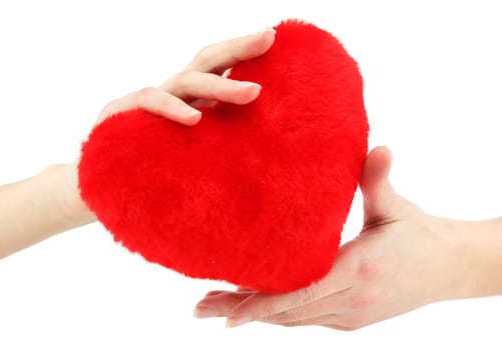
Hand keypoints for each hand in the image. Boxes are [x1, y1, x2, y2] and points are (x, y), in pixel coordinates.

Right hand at [64, 28, 276, 217]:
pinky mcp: (122, 113)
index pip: (219, 68)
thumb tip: (262, 144)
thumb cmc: (154, 168)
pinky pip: (150, 103)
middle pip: (206, 61)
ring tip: (252, 93)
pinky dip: (173, 109)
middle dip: (238, 48)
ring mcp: (147, 101)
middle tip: (267, 39)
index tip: (273, 39)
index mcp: (190, 99)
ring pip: (185, 81)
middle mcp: (172, 94)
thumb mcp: (193, 153)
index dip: (243, 52)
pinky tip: (194, 118)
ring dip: (220, 85)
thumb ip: (218, 139)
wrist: (100, 185)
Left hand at [193, 146, 479, 329]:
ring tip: (216, 310)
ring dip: (255, 315)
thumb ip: (379, 180)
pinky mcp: (352, 319)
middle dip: (242, 311)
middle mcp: (351, 301)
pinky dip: (279, 316)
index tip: (228, 314)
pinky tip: (254, 308)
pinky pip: (307, 320)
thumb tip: (380, 148)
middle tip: (200, 309)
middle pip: (287, 312)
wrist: (450, 267)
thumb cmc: (421, 234)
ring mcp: (351, 315)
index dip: (262, 306)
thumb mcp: (397, 208)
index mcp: (358, 271)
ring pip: (294, 320)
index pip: (301, 294)